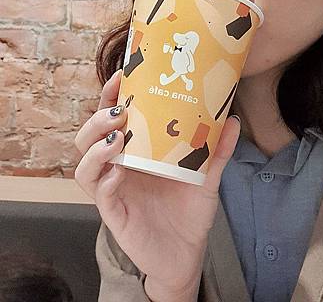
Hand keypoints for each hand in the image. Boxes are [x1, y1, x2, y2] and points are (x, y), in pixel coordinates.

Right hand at [74, 70, 240, 297]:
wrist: (186, 253)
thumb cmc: (190, 210)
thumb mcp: (206, 176)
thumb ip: (217, 149)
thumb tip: (232, 118)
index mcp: (136, 150)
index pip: (113, 117)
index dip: (110, 95)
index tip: (121, 76)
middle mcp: (119, 165)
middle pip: (88, 135)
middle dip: (97, 117)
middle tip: (119, 110)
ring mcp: (113, 189)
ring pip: (84, 164)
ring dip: (95, 146)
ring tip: (117, 136)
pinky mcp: (113, 213)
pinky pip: (99, 193)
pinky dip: (105, 179)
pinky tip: (121, 170)